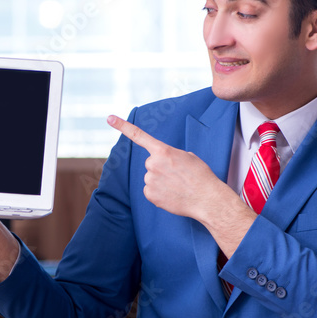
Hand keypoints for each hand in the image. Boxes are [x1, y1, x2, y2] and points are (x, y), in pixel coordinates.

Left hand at [107, 114, 254, 256]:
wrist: (207, 199)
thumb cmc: (201, 177)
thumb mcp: (188, 157)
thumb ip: (170, 156)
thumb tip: (164, 164)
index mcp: (163, 151)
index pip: (139, 136)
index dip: (122, 126)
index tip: (109, 118)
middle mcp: (152, 164)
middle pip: (151, 163)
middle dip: (161, 168)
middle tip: (178, 175)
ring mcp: (149, 180)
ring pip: (151, 178)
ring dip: (161, 181)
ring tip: (178, 186)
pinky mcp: (149, 194)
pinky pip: (150, 191)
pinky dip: (160, 193)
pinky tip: (172, 195)